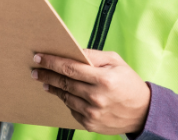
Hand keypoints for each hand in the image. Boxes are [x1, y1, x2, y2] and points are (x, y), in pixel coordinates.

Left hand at [31, 49, 150, 134]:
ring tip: (44, 81)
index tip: (39, 57)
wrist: (142, 112)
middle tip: (35, 70)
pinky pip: (72, 110)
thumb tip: (73, 52)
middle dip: (47, 75)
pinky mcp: (90, 125)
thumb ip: (94, 55)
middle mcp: (96, 97)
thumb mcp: (115, 61)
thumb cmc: (128, 82)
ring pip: (65, 97)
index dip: (52, 62)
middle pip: (64, 83)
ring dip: (53, 88)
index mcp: (103, 79)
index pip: (70, 68)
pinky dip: (66, 100)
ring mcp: (93, 113)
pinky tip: (62, 92)